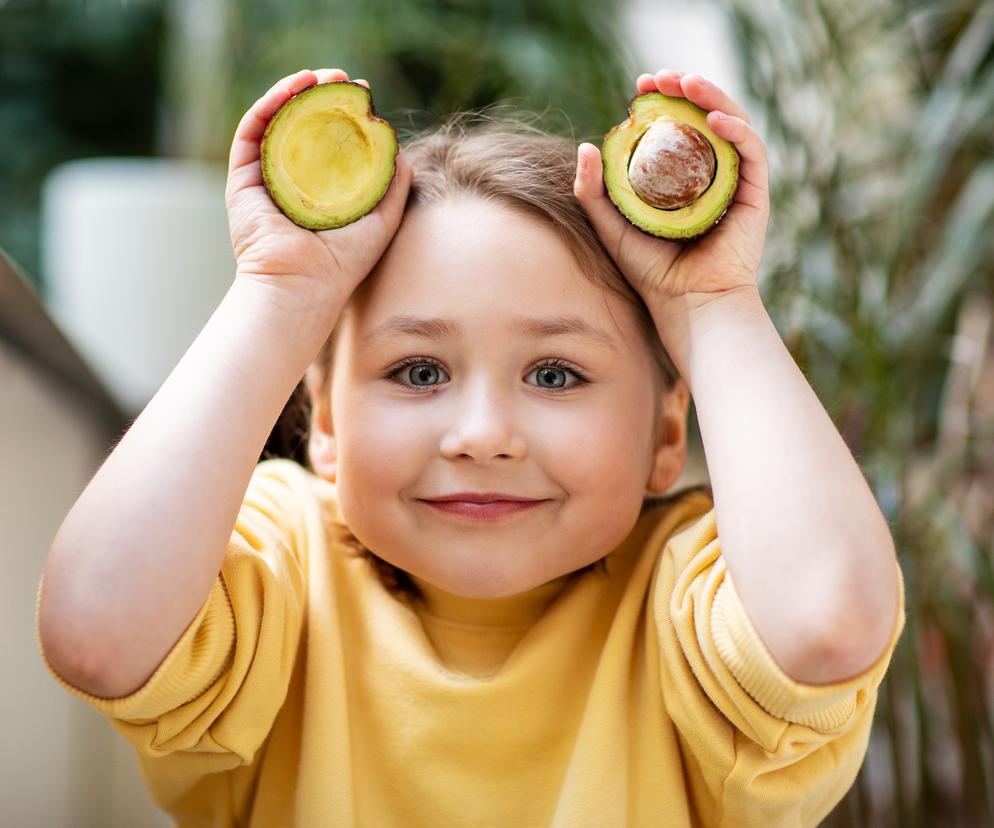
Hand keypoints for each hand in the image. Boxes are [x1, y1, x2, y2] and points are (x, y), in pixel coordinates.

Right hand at [225, 68, 411, 307]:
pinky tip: (291, 89)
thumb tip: (400, 150)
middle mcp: (290, 180)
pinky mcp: (242, 179)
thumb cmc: (343, 264)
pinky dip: (269, 104)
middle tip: (344, 79)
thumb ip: (393, 187)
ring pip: (276, 121)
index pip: (330, 140)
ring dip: (294, 92)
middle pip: (302, 125)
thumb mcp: (381, 220)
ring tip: (319, 76)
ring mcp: (264, 177)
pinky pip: (252, 131)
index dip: (345, 113)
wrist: (302, 286)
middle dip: (321, 96)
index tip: (365, 96)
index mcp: (319, 189)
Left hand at [573, 69, 769, 311]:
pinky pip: (751, 152)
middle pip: (704, 118)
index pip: (676, 127)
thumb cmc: (650, 271)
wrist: (686, 303)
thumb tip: (587, 145)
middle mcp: (710, 174)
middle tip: (660, 78)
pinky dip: (737, 129)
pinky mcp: (755, 194)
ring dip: (712, 97)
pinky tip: (714, 119)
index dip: (662, 102)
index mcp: (681, 177)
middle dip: (685, 90)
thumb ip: (594, 191)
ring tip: (687, 83)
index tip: (640, 88)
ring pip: (731, 124)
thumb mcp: (611, 226)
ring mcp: (735, 181)